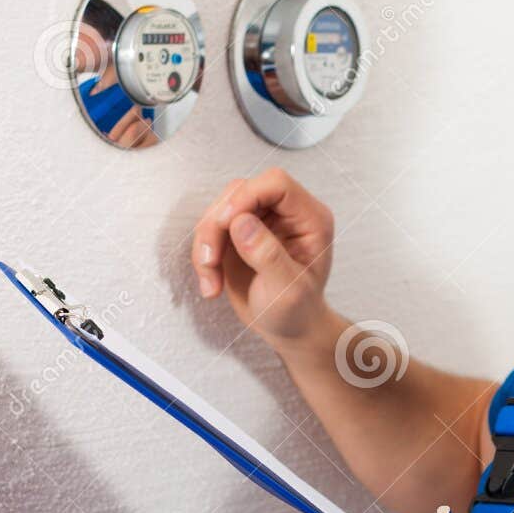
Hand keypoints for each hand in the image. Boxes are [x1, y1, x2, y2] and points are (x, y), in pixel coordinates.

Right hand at [191, 168, 335, 347]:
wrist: (288, 329)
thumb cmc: (297, 311)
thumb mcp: (287, 289)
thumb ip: (268, 254)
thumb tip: (242, 223)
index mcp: (309, 218)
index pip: (276, 183)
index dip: (247, 196)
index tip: (226, 223)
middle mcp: (285, 213)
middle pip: (241, 192)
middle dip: (218, 224)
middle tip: (210, 262)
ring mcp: (261, 221)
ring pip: (220, 209)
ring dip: (206, 242)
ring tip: (211, 282)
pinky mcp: (238, 233)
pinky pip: (211, 229)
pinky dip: (204, 254)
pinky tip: (211, 284)